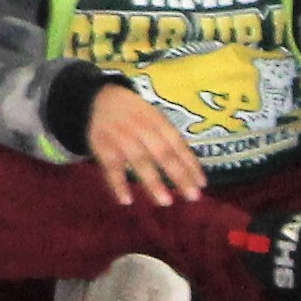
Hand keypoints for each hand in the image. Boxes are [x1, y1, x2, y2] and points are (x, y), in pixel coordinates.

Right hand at [85, 84, 206, 207]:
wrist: (98, 98)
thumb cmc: (134, 115)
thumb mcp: (154, 117)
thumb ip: (168, 140)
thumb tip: (190, 170)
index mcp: (157, 120)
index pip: (177, 143)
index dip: (190, 163)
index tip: (201, 184)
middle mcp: (141, 127)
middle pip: (162, 153)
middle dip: (179, 175)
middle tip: (192, 196)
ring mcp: (121, 137)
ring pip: (139, 161)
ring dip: (153, 182)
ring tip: (166, 202)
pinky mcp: (102, 146)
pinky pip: (111, 167)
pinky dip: (118, 184)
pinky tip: (126, 200)